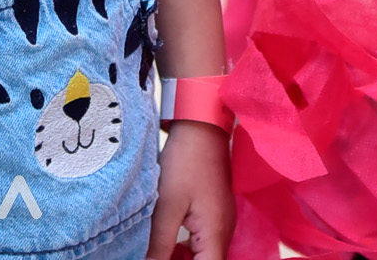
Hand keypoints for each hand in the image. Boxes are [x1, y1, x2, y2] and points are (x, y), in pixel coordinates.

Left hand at [149, 119, 233, 257]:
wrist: (201, 129)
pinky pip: (201, 242)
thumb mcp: (167, 204)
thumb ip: (160, 243)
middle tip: (153, 255)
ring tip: (156, 251)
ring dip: (180, 257)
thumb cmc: (186, 162)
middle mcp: (223, 233)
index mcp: (215, 234)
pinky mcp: (214, 214)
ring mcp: (220, 223)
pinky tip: (166, 243)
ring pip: (203, 255)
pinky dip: (184, 248)